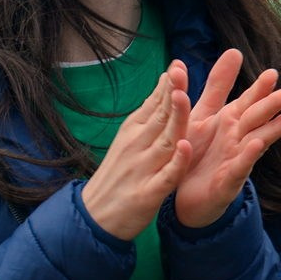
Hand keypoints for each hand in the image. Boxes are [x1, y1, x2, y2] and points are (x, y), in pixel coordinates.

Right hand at [81, 73, 192, 240]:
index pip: (154, 104)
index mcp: (134, 131)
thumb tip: (165, 80)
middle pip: (159, 117)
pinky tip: (184, 148)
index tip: (178, 64)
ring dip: (175, 120)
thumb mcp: (129, 139)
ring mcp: (143, 169)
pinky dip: (176, 162)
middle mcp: (137, 146)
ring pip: (164, 140)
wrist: (96, 216)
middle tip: (181, 71)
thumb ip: (150, 112)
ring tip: (183, 98)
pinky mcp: (148, 193)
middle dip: (171, 93)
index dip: (167, 84)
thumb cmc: (119, 173)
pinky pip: (166, 175)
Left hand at [174, 49, 280, 228]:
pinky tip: (256, 146)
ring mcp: (236, 161)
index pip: (248, 102)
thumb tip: (233, 51)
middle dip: (271, 107)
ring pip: (258, 141)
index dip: (259, 89)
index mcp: (231, 123)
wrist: (187, 199)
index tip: (272, 74)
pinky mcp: (227, 183)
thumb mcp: (204, 115)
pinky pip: (239, 169)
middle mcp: (238, 140)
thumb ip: (217, 86)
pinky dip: (247, 157)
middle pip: (257, 119)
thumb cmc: (199, 154)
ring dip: (275, 129)